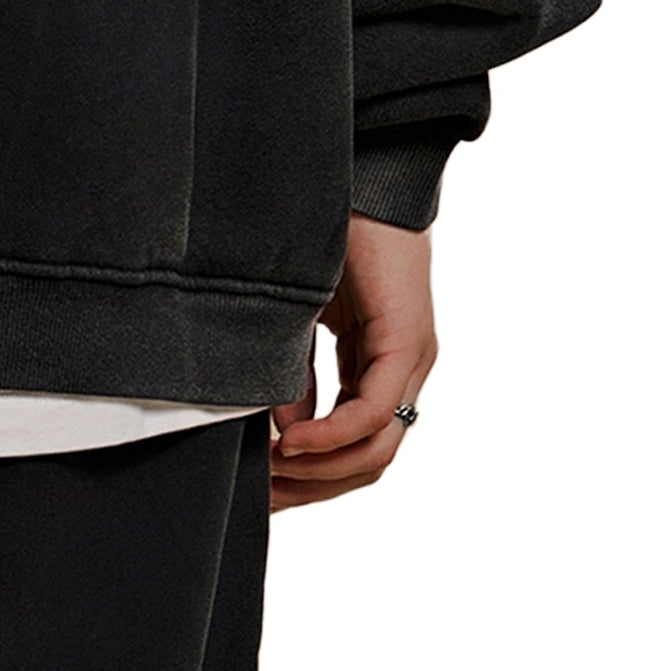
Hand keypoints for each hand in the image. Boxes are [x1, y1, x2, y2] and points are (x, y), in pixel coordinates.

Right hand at [270, 213, 436, 511]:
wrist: (359, 175)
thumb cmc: (327, 239)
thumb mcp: (298, 329)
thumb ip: (295, 384)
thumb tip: (285, 435)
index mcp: (379, 369)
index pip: (355, 451)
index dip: (309, 482)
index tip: (261, 491)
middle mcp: (402, 371)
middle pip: (368, 463)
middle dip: (312, 488)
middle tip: (263, 495)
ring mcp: (411, 359)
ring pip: (376, 450)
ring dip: (321, 471)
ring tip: (272, 466)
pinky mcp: (408, 341)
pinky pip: (373, 414)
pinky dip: (331, 437)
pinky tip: (290, 440)